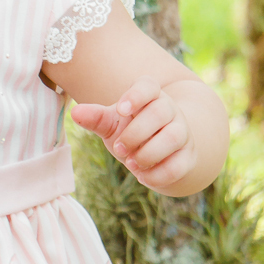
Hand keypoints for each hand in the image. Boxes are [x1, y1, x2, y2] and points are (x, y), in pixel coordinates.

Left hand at [70, 75, 196, 190]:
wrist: (158, 152)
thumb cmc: (130, 130)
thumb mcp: (112, 123)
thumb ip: (96, 117)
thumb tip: (75, 113)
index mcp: (150, 96)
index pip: (149, 86)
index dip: (136, 95)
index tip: (120, 109)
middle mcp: (170, 110)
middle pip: (160, 112)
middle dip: (136, 133)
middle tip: (118, 149)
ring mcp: (183, 132)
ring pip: (173, 137)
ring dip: (149, 153)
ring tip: (130, 164)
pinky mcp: (188, 156)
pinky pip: (180, 164)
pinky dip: (159, 174)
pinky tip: (143, 177)